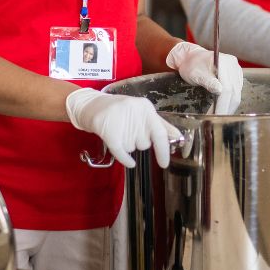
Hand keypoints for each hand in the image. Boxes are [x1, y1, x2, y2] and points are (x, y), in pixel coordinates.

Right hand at [65, 87, 180, 168]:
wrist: (92, 105)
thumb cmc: (120, 110)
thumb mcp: (142, 113)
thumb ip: (160, 125)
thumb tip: (177, 137)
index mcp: (146, 108)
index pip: (160, 132)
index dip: (163, 150)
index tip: (164, 164)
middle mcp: (135, 113)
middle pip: (145, 143)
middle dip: (138, 142)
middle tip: (129, 130)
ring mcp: (121, 121)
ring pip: (132, 148)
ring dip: (127, 145)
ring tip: (119, 131)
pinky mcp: (108, 131)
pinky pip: (121, 152)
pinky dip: (125, 159)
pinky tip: (129, 162)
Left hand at [166, 41, 243, 114]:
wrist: (191, 58)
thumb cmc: (191, 65)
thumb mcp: (195, 74)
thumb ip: (208, 81)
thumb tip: (219, 91)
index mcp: (224, 62)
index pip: (228, 87)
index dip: (223, 103)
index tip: (217, 115)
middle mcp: (233, 65)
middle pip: (234, 91)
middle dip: (226, 108)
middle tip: (217, 119)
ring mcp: (236, 70)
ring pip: (237, 93)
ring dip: (229, 106)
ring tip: (219, 115)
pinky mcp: (236, 76)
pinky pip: (236, 91)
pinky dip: (230, 101)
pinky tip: (223, 108)